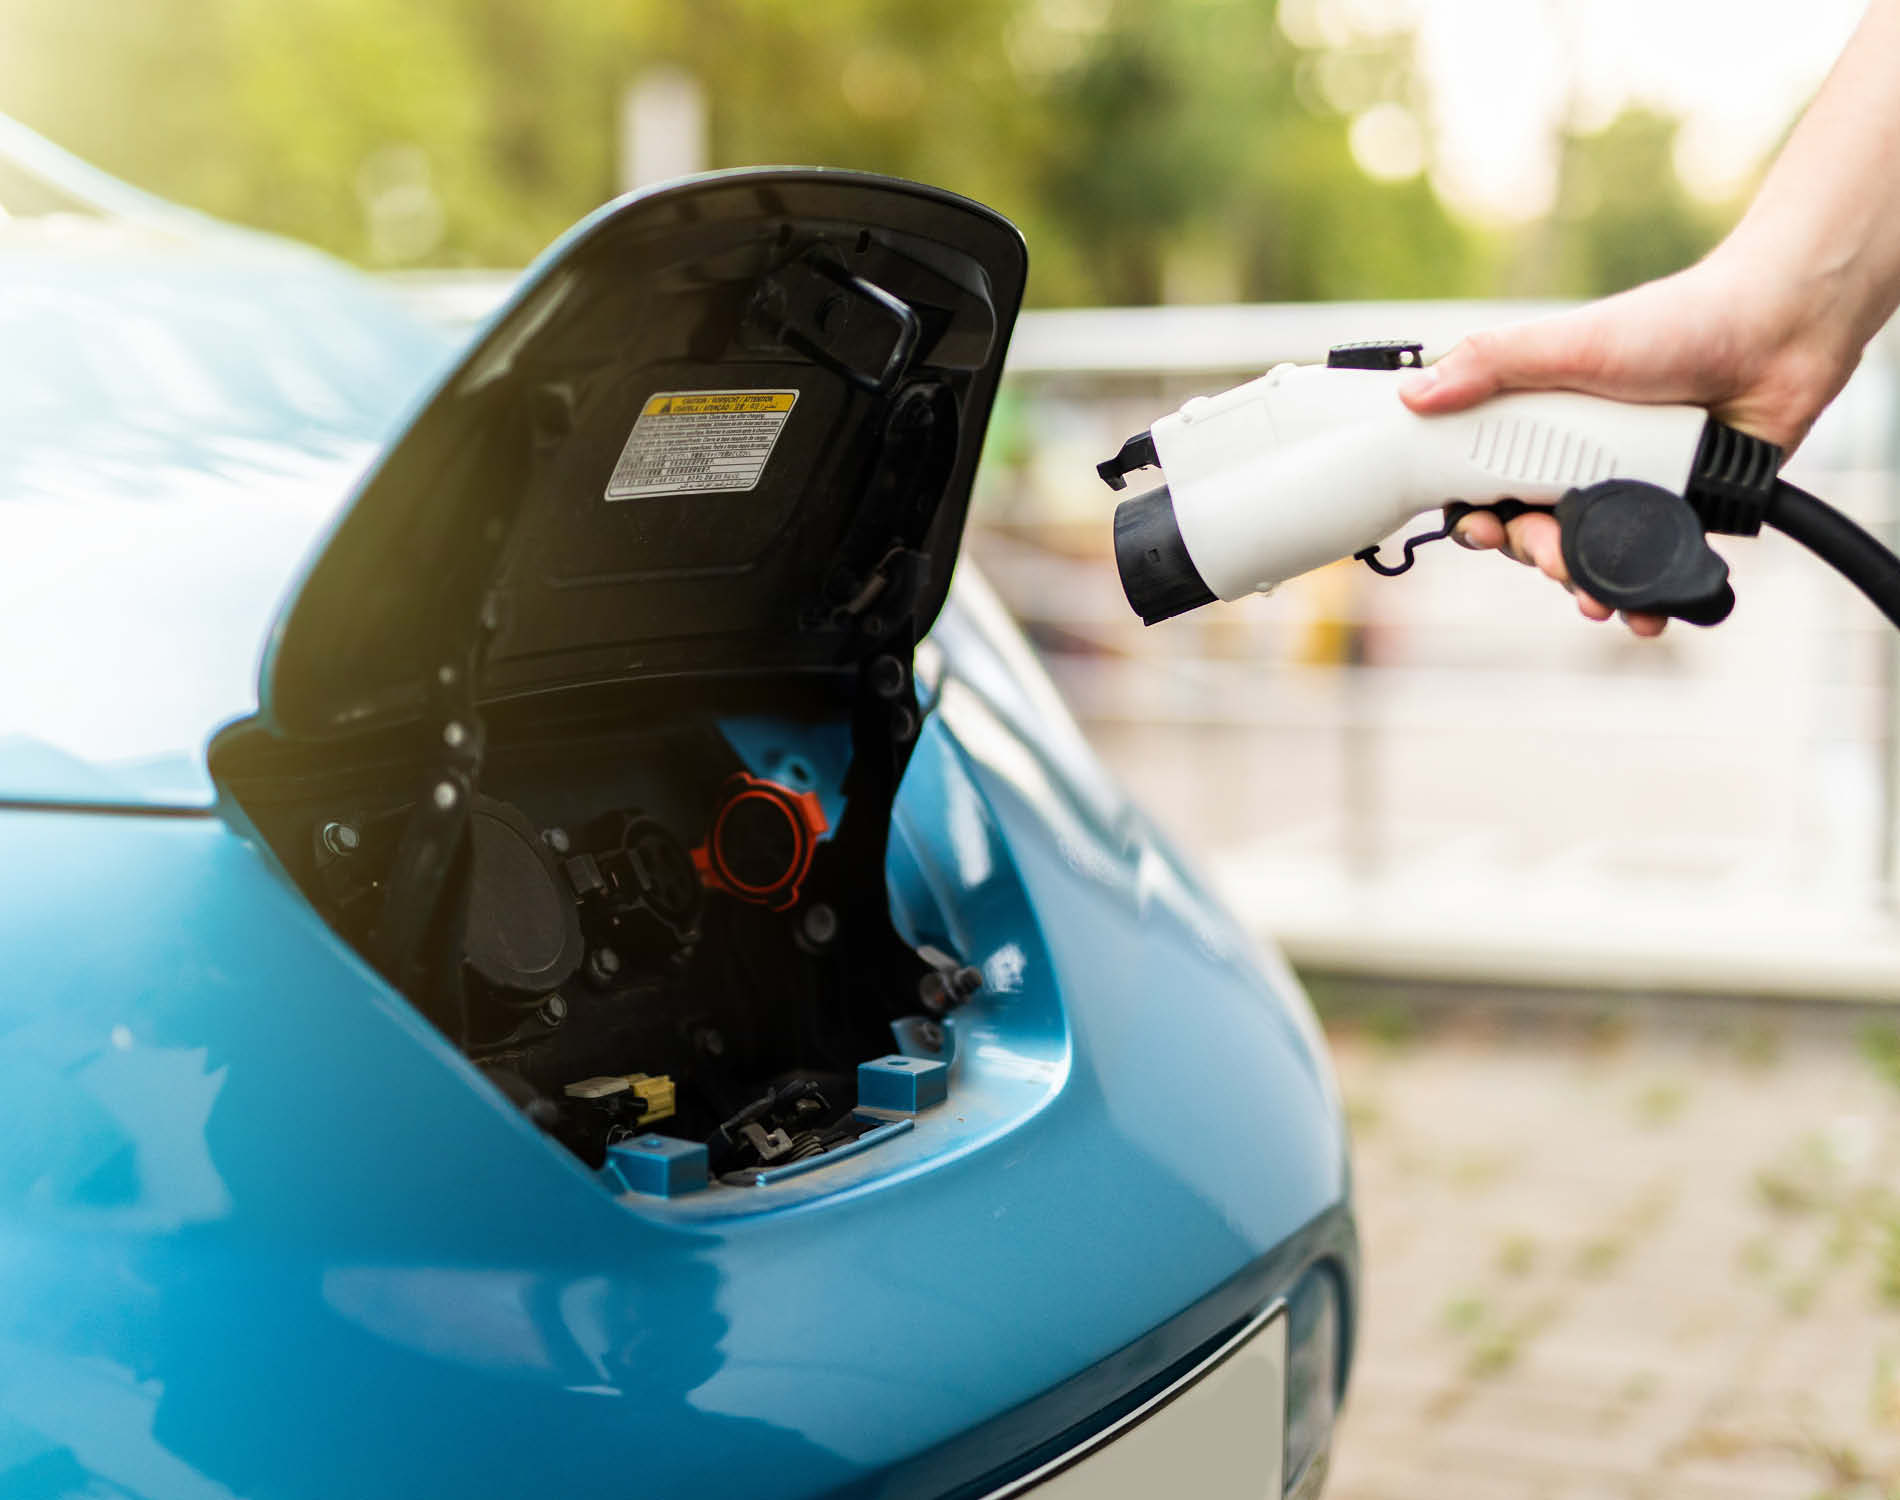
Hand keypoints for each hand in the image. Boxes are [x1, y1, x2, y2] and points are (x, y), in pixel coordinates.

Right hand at [1399, 251, 1858, 635]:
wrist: (1780, 333)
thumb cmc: (1675, 324)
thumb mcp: (1570, 342)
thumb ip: (1492, 364)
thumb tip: (1414, 395)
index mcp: (1543, 424)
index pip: (1488, 484)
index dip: (1476, 515)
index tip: (1478, 528)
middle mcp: (1581, 462)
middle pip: (1535, 531)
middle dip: (1534, 555)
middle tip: (1550, 555)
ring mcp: (1631, 490)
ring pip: (1589, 559)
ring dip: (1584, 587)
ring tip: (1595, 595)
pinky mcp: (1680, 512)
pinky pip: (1652, 567)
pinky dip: (1645, 598)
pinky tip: (1643, 616)